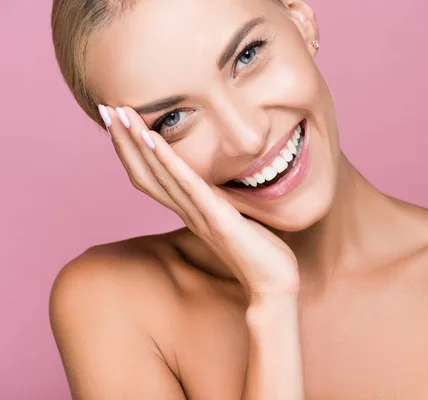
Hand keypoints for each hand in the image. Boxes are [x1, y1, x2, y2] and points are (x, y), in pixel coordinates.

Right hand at [101, 105, 299, 298]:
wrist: (274, 286)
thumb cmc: (259, 254)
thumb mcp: (235, 218)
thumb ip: (220, 201)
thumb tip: (220, 183)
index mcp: (191, 212)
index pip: (153, 178)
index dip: (134, 151)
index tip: (120, 121)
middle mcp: (188, 213)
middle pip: (145, 174)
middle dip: (124, 141)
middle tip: (105, 109)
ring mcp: (200, 216)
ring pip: (159, 176)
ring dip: (136, 144)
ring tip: (119, 115)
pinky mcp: (218, 220)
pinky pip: (188, 186)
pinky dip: (167, 161)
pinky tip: (151, 138)